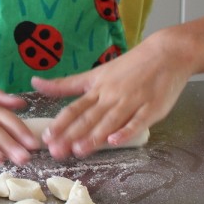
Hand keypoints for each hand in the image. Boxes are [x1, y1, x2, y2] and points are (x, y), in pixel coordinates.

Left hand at [32, 31, 193, 158]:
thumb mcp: (94, 74)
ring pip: (110, 121)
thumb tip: (35, 83)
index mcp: (97, 89)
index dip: (60, 124)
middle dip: (71, 135)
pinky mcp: (152, 108)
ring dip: (94, 136)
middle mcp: (111, 96)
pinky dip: (126, 131)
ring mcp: (132, 102)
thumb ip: (65, 84)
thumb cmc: (129, 66)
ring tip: (79, 150)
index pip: (74, 108)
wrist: (168, 53)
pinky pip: (138, 121)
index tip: (46, 137)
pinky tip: (115, 141)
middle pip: (89, 118)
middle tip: (56, 151)